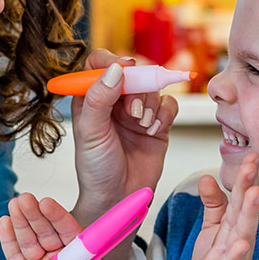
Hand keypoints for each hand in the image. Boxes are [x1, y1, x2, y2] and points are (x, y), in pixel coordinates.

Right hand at [0, 193, 114, 259]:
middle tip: (25, 199)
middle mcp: (60, 258)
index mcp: (81, 256)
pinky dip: (9, 241)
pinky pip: (15, 258)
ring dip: (21, 223)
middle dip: (35, 215)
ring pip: (29, 241)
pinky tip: (4, 223)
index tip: (47, 204)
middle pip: (46, 232)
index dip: (58, 217)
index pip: (69, 231)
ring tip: (14, 205)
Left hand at [70, 50, 177, 251]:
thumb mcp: (90, 132)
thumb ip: (99, 99)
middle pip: (132, 71)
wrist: (118, 198)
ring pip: (151, 87)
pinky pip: (168, 104)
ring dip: (149, 103)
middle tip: (132, 109)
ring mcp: (137, 112)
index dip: (112, 61)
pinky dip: (165, 114)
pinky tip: (154, 130)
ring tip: (141, 125)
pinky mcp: (157, 124)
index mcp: (90, 99)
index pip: (99, 63)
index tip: (123, 69)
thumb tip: (115, 69)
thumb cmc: (96, 169)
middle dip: (136, 86)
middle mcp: (114, 102)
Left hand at [181, 153, 258, 259]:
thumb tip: (209, 177)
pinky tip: (241, 244)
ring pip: (243, 231)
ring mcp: (233, 258)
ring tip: (255, 192)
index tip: (252, 153)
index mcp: (234, 227)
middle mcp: (239, 239)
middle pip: (245, 208)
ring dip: (250, 212)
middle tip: (254, 161)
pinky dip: (235, 254)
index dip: (245, 176)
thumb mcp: (212, 231)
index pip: (241, 197)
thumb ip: (213, 205)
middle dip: (249, 184)